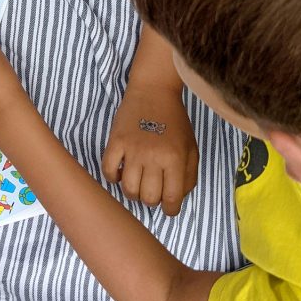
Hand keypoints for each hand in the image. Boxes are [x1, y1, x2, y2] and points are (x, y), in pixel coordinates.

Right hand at [101, 82, 198, 215]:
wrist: (153, 91)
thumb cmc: (175, 121)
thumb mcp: (191, 147)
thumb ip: (189, 175)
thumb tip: (177, 197)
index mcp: (175, 158)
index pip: (172, 198)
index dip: (171, 209)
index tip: (168, 207)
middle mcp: (153, 156)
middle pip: (148, 197)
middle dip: (152, 201)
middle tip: (153, 192)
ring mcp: (132, 149)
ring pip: (128, 189)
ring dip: (133, 193)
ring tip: (137, 185)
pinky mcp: (115, 142)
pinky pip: (108, 171)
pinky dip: (112, 178)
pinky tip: (120, 174)